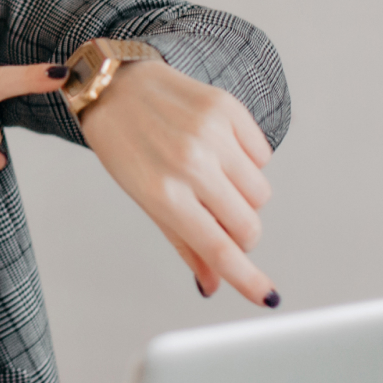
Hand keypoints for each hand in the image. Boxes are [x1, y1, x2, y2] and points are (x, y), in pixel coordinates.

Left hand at [78, 61, 277, 306]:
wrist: (115, 84)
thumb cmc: (125, 146)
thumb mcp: (145, 198)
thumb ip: (184, 242)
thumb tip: (213, 284)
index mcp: (164, 193)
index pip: (218, 248)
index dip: (247, 279)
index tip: (267, 298)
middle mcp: (190, 163)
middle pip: (248, 225)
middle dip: (240, 232)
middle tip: (216, 215)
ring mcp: (212, 133)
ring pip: (261, 193)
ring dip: (243, 194)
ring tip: (211, 175)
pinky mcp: (227, 108)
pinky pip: (263, 155)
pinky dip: (247, 160)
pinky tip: (217, 147)